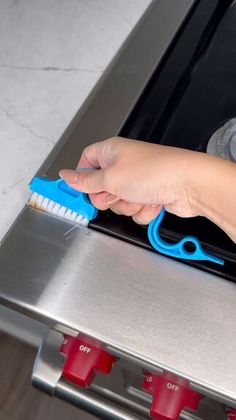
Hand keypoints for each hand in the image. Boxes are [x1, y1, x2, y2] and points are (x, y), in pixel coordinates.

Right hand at [59, 137, 199, 223]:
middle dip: (107, 197)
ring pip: (118, 202)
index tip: (78, 191)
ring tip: (140, 196)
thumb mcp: (110, 177)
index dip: (80, 177)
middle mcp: (124, 165)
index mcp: (111, 152)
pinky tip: (153, 202)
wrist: (188, 185)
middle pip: (100, 188)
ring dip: (127, 205)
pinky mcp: (149, 196)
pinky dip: (143, 210)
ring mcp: (137, 182)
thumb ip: (85, 181)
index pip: (85, 161)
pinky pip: (135, 210)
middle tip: (117, 193)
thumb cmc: (154, 171)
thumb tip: (66, 176)